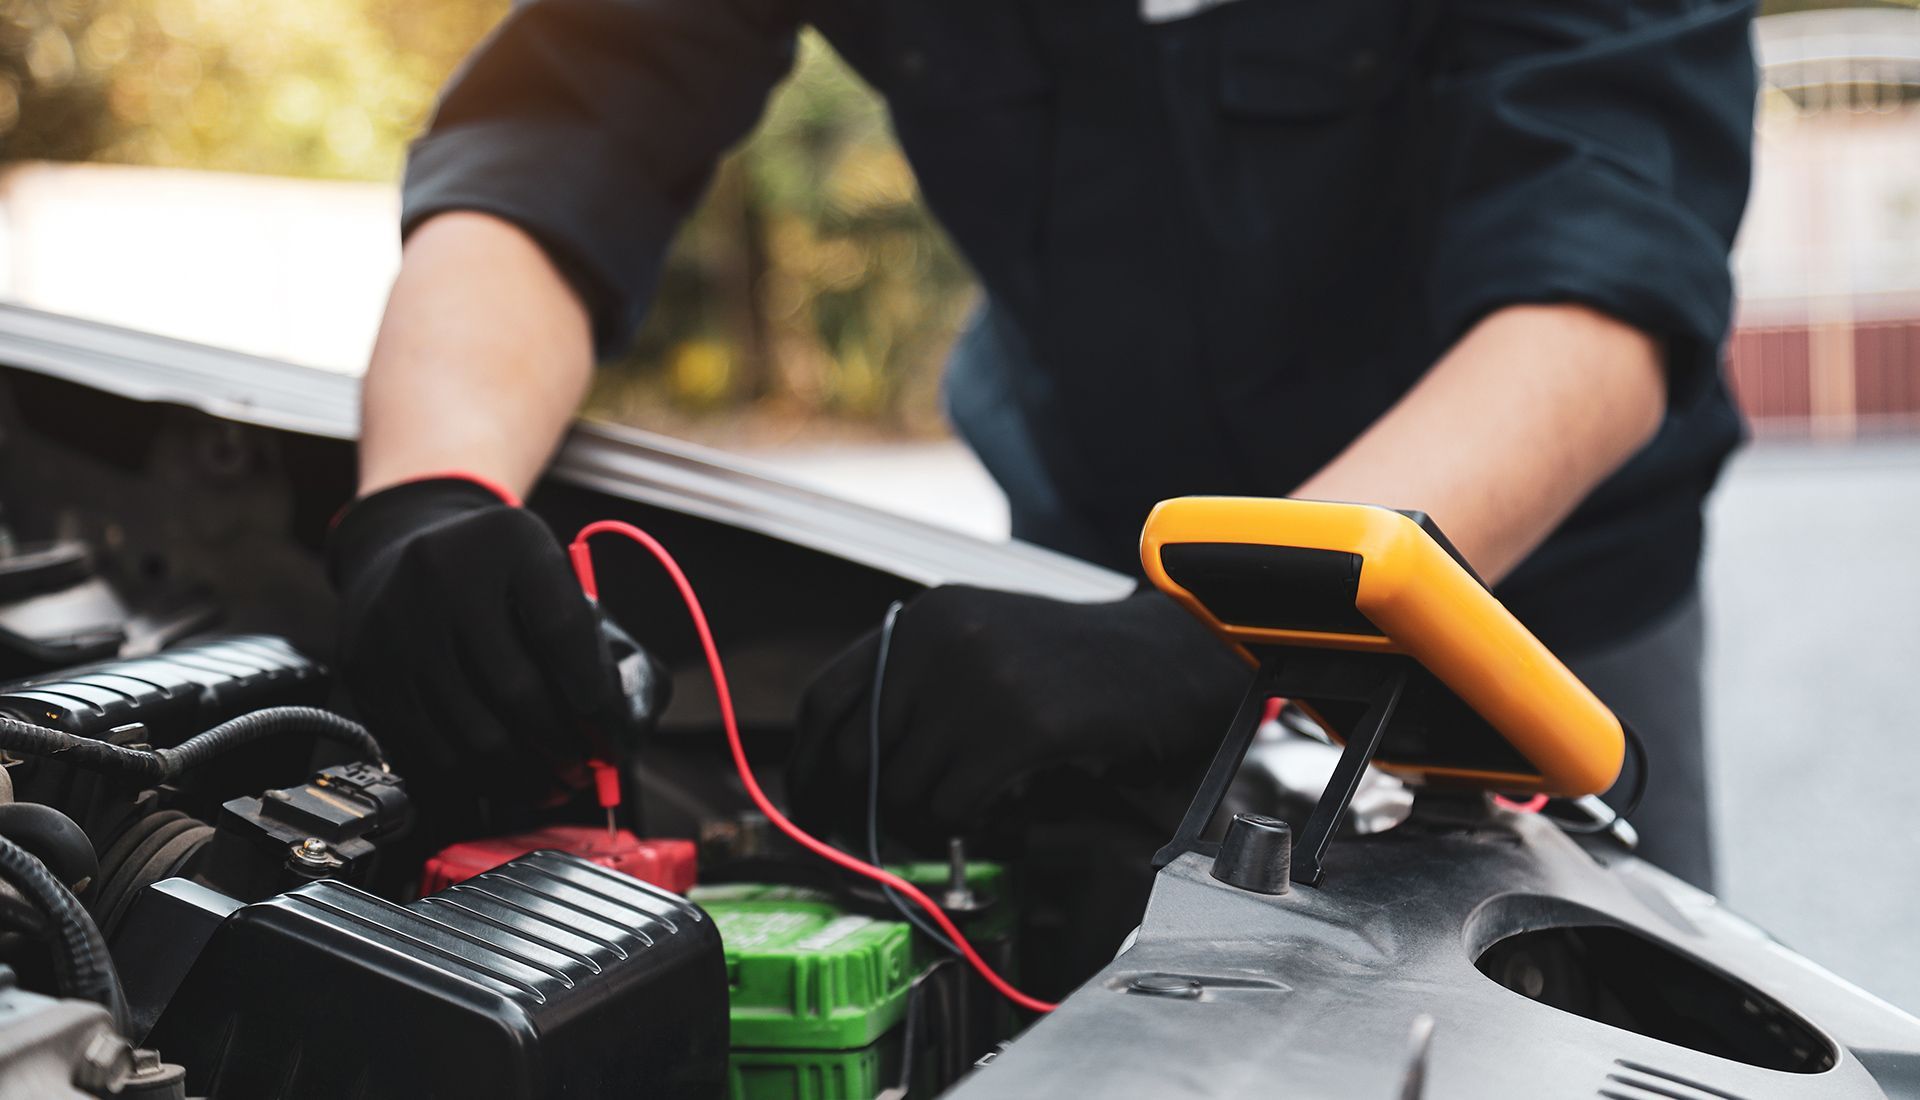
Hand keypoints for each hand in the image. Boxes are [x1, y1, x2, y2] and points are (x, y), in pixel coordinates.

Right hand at [327, 477, 623, 793]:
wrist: (402, 547)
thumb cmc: (496, 574)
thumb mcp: (549, 571)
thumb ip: (590, 632)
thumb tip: (620, 721)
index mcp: (508, 542)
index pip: (562, 631)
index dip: (595, 698)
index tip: (612, 735)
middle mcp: (444, 576)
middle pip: (517, 690)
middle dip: (564, 747)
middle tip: (587, 769)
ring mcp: (397, 625)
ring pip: (473, 734)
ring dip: (525, 776)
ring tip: (555, 785)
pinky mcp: (367, 669)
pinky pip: (430, 750)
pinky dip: (478, 780)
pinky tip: (506, 781)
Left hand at [790, 586, 1249, 845]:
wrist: (1172, 654)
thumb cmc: (1076, 665)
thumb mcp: (982, 646)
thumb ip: (916, 686)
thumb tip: (846, 767)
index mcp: (923, 620)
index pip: (826, 697)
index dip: (807, 762)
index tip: (809, 805)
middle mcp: (941, 639)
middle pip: (853, 751)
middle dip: (851, 808)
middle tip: (863, 840)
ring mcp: (981, 679)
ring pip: (902, 786)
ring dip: (917, 822)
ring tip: (952, 820)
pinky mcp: (1022, 723)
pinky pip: (952, 802)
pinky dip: (958, 825)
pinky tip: (987, 814)